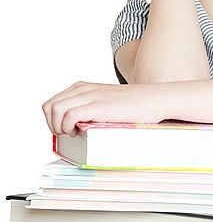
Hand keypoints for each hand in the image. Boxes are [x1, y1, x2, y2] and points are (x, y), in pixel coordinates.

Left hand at [42, 81, 167, 136]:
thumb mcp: (107, 103)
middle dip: (52, 124)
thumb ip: (91, 108)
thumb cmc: (136, 105)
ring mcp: (90, 96)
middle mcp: (84, 89)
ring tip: (72, 134)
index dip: (53, 119)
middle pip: (49, 106)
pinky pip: (68, 115)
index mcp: (83, 87)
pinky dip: (68, 127)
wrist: (155, 99)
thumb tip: (78, 128)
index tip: (65, 130)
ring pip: (54, 109)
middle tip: (66, 134)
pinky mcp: (98, 106)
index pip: (53, 102)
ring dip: (58, 126)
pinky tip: (79, 132)